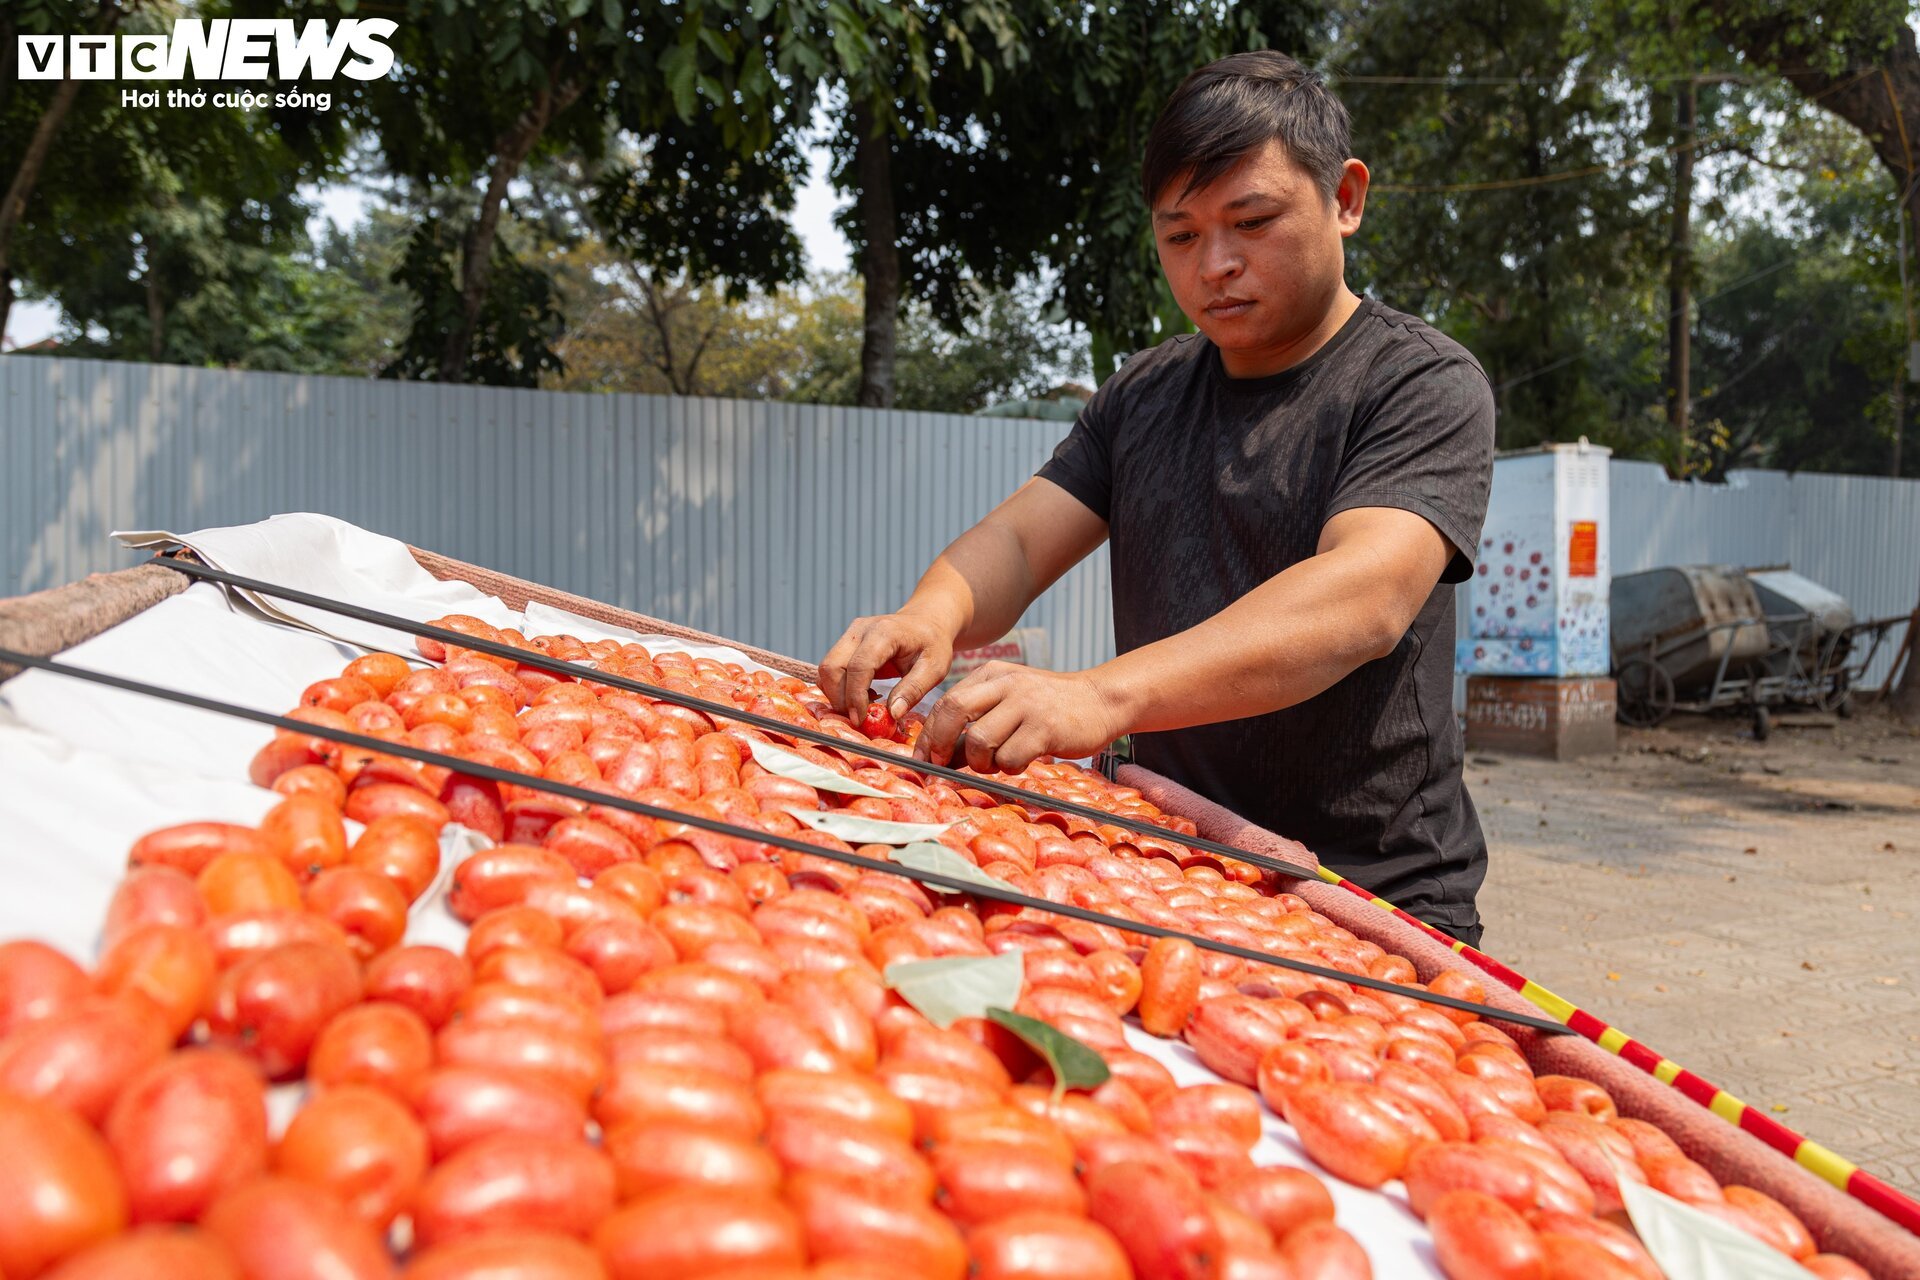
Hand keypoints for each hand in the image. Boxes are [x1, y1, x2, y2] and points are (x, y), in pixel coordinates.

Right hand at [818, 610, 956, 721]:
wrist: (926, 622)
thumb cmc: (932, 644)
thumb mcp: (934, 668)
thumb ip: (914, 689)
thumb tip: (892, 714)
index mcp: (884, 633)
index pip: (859, 666)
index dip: (855, 697)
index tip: (861, 720)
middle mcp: (860, 630)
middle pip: (832, 667)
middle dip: (840, 698)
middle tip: (859, 718)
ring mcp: (849, 635)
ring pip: (826, 669)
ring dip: (837, 694)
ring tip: (862, 707)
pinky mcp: (845, 643)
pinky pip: (831, 669)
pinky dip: (838, 688)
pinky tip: (862, 695)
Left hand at [913, 661, 1129, 773]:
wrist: (1101, 701)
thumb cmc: (1050, 709)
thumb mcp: (1010, 703)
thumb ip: (978, 722)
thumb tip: (941, 756)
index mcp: (991, 674)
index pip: (945, 701)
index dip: (928, 734)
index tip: (923, 758)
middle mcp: (1005, 684)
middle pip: (953, 711)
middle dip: (940, 744)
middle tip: (943, 766)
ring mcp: (1025, 703)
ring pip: (979, 740)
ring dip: (981, 763)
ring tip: (998, 763)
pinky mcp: (1045, 727)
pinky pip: (1010, 757)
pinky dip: (1010, 767)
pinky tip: (1023, 761)